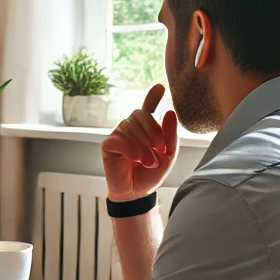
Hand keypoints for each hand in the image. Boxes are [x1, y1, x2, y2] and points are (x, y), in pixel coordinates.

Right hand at [101, 83, 177, 201]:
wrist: (137, 192)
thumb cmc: (150, 173)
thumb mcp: (168, 155)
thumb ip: (170, 135)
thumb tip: (169, 112)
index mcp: (146, 129)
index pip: (148, 107)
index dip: (153, 96)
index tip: (160, 86)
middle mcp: (131, 128)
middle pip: (141, 114)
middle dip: (154, 133)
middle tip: (159, 151)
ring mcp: (118, 135)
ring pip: (131, 128)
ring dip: (143, 147)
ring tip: (147, 162)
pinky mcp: (108, 145)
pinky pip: (120, 139)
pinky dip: (131, 150)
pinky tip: (134, 160)